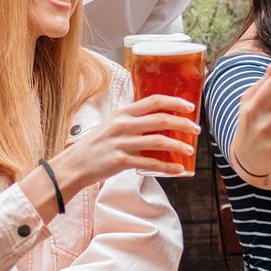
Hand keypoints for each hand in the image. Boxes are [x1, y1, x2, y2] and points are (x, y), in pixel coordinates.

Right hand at [55, 95, 201, 189]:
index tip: (190, 107)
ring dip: (179, 146)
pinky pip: (150, 163)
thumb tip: (159, 118)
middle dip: (183, 124)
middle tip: (196, 129)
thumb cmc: (96, 144)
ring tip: (189, 150)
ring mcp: (122, 143)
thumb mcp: (113, 124)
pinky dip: (167, 167)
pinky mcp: (121, 161)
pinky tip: (178, 169)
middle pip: (161, 119)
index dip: (175, 102)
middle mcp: (123, 124)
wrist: (74, 164)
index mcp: (123, 112)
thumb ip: (133, 120)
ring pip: (159, 141)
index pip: (154, 101)